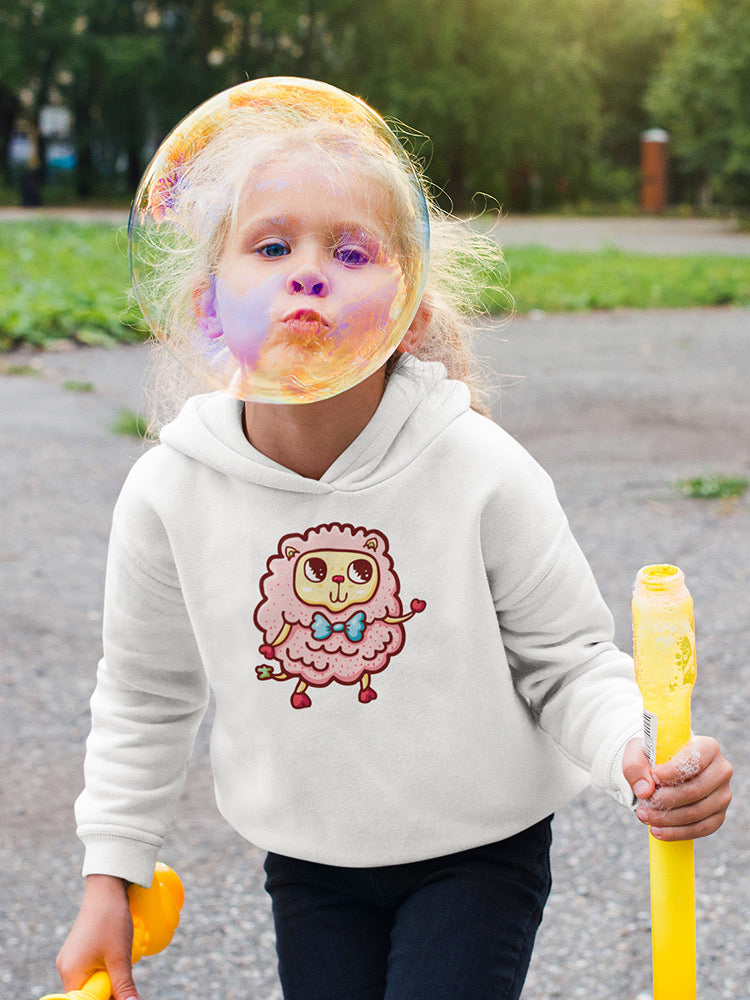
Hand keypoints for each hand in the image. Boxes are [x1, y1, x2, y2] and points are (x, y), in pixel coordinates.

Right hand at [56, 874, 138, 999]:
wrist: (107, 888)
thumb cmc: (111, 920)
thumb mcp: (120, 957)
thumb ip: (123, 986)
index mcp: (71, 974)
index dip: (105, 997)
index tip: (121, 991)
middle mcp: (66, 969)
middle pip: (88, 993)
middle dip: (108, 987)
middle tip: (123, 970)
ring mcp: (71, 959)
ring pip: (91, 980)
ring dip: (109, 976)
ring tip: (120, 958)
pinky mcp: (79, 950)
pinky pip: (91, 968)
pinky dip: (105, 967)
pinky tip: (116, 953)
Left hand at [623, 735, 732, 840]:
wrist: (662, 770)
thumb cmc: (653, 757)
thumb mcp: (637, 752)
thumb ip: (635, 766)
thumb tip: (644, 790)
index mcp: (707, 747)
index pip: (694, 760)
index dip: (673, 771)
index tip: (654, 777)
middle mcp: (721, 770)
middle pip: (694, 791)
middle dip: (665, 800)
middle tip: (643, 803)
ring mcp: (722, 795)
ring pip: (696, 813)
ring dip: (667, 818)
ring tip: (644, 816)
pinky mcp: (718, 815)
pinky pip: (701, 829)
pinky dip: (677, 832)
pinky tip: (657, 831)